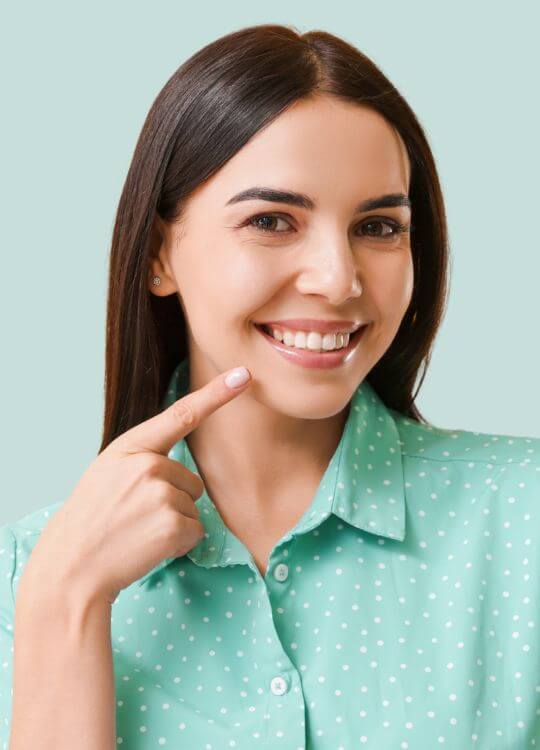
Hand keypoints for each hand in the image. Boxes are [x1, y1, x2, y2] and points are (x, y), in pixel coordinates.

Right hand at [20, 366, 251, 604]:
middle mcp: (149, 465)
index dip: (217, 393)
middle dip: (172, 501)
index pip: (181, 415)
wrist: (72, 567)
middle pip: (191, 481)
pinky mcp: (173, 525)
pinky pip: (196, 531)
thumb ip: (142, 459)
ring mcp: (162, 494)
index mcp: (131, 447)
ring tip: (136, 531)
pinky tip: (147, 546)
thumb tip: (180, 468)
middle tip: (134, 516)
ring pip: (193, 507)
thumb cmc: (91, 521)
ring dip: (173, 523)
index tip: (243, 374)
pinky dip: (178, 544)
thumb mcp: (107, 473)